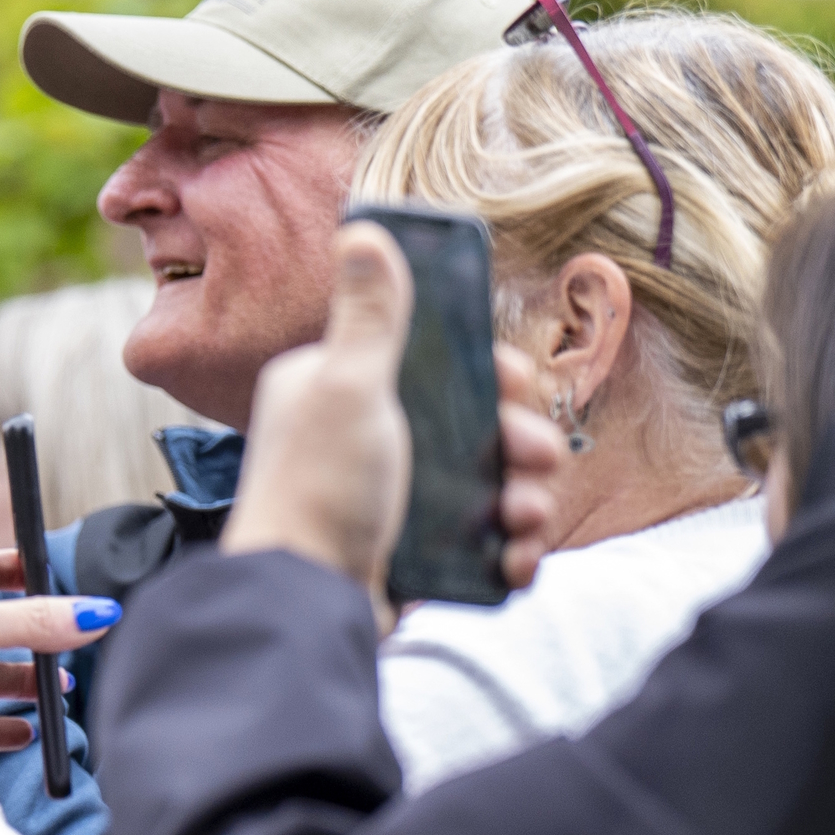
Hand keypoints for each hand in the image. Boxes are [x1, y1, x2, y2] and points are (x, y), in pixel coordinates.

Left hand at [222, 224, 561, 614]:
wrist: (302, 602)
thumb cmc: (316, 489)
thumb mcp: (346, 388)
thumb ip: (368, 316)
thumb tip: (362, 232)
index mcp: (341, 388)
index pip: (438, 360)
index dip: (490, 371)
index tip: (512, 384)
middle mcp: (365, 437)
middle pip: (477, 422)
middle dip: (521, 439)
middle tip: (532, 456)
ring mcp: (391, 497)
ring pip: (490, 483)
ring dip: (527, 495)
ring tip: (523, 515)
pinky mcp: (410, 552)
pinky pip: (482, 542)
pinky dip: (510, 549)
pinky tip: (516, 557)